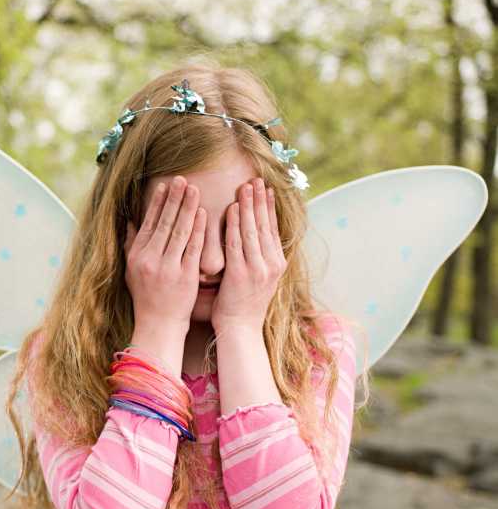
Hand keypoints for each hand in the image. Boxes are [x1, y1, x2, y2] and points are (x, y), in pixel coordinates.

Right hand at [124, 175, 205, 333]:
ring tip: (194, 190)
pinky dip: (199, 230)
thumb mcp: (131, 271)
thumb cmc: (147, 297)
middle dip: (174, 199)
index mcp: (137, 256)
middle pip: (165, 223)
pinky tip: (204, 214)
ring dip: (188, 208)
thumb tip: (129, 221)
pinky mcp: (185, 276)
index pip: (149, 223)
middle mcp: (151, 260)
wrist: (159, 324)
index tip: (166, 185)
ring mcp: (168, 268)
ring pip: (180, 232)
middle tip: (182, 179)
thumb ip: (131, 244)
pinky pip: (193, 248)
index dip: (158, 203)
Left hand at [212, 178, 285, 330]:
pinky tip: (230, 209)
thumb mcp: (259, 279)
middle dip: (260, 200)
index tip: (266, 188)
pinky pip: (237, 244)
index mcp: (277, 263)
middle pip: (265, 225)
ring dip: (248, 206)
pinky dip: (234, 224)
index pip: (273, 228)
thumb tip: (255, 238)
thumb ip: (259, 258)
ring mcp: (258, 269)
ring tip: (245, 186)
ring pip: (252, 230)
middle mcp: (271, 264)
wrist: (240, 330)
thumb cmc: (243, 305)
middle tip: (256, 178)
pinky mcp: (241, 274)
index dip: (269, 207)